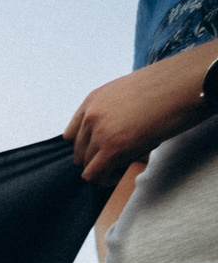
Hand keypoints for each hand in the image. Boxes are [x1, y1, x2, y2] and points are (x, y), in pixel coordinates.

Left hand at [66, 42, 214, 182]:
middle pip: (79, 153)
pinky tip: (121, 174)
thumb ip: (114, 113)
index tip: (103, 150)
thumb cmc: (170, 86)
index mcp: (94, 99)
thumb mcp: (131, 94)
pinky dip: (105, 180)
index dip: (88, 146)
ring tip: (126, 163)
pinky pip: (95, 175)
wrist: (189, 82)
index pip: (73, 135)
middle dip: (98, 160)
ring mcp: (100, 131)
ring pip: (87, 166)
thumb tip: (117, 137)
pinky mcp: (112, 147)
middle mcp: (91, 114)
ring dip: (105, 169)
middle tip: (120, 159)